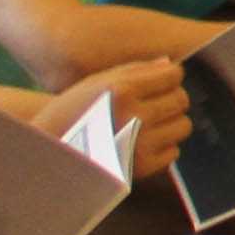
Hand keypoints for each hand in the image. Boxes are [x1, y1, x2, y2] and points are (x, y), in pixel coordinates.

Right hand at [52, 61, 188, 183]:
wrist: (50, 155)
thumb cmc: (73, 113)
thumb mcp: (95, 83)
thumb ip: (134, 70)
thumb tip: (169, 64)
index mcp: (121, 91)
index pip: (172, 76)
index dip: (169, 77)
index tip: (160, 81)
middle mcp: (133, 117)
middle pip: (181, 100)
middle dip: (171, 98)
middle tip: (153, 102)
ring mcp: (140, 146)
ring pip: (183, 126)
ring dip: (171, 123)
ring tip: (149, 123)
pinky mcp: (143, 169)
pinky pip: (173, 152)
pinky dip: (163, 147)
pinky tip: (142, 143)